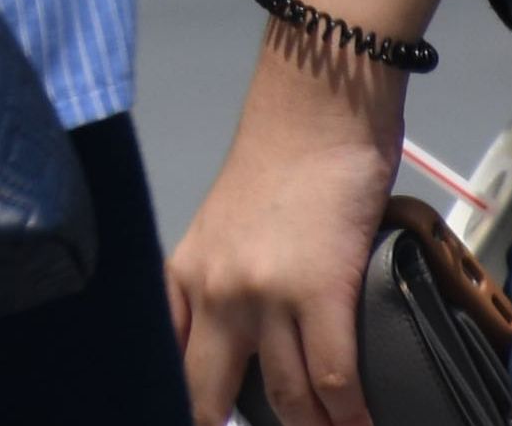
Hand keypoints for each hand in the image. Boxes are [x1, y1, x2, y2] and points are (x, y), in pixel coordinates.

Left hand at [169, 49, 403, 424]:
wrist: (314, 116)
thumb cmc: (279, 169)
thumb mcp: (225, 233)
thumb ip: (224, 288)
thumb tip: (244, 350)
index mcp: (182, 276)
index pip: (163, 360)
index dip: (179, 407)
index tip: (197, 425)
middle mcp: (212, 291)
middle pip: (205, 392)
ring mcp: (263, 294)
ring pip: (283, 397)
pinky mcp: (319, 291)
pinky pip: (332, 378)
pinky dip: (349, 415)